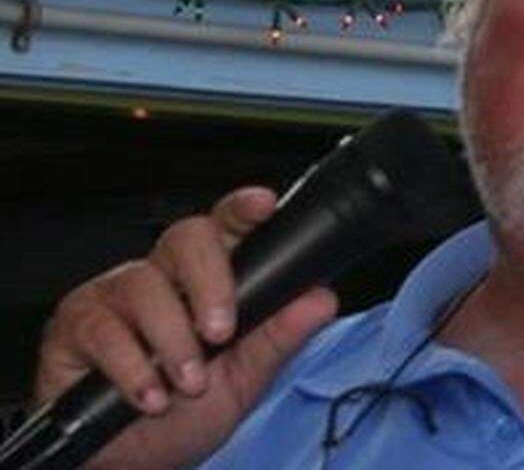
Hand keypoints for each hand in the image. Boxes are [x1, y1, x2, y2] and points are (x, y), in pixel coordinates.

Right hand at [32, 187, 338, 469]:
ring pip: (145, 285)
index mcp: (207, 277)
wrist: (131, 461)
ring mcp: (116, 295)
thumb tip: (321, 299)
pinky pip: (104, 330)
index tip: (263, 204)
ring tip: (188, 383)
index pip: (226, 226)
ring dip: (173, 339)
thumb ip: (279, 338)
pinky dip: (133, 367)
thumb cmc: (186, 413)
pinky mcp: (77, 325)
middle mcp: (162, 274)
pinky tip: (151, 395)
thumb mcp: (243, 380)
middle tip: (221, 331)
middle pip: (185, 239)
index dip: (242, 210)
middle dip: (210, 282)